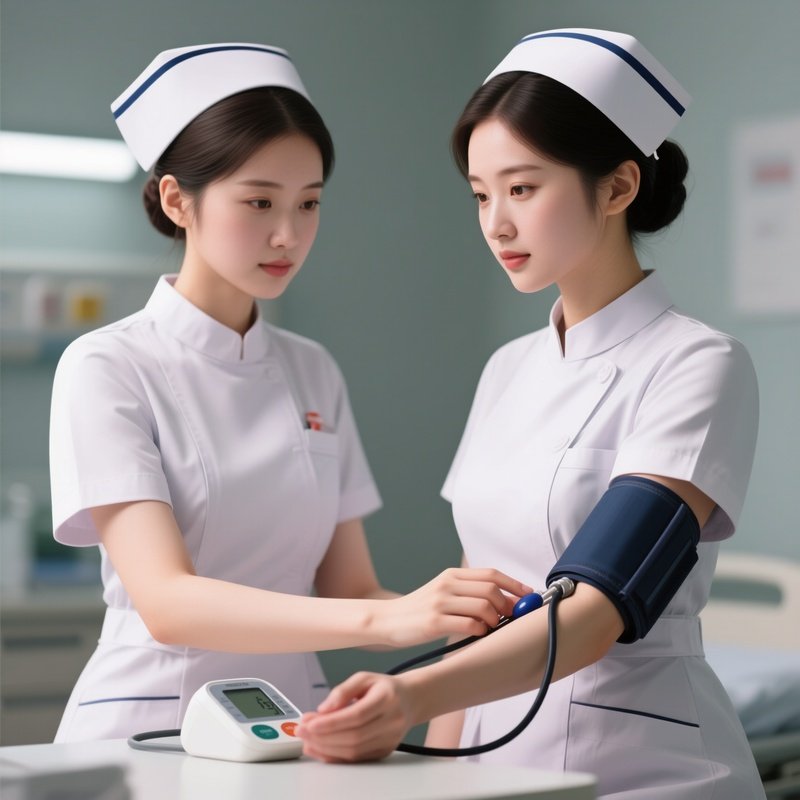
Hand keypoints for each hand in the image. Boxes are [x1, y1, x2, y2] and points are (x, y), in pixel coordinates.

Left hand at [297, 672, 411, 761]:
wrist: (410, 700)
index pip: (357, 715)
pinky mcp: (384, 751)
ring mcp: (389, 739)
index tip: (309, 722)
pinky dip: (334, 755)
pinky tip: (319, 748)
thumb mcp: (364, 678)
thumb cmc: (384, 688)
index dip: (331, 722)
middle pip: (354, 736)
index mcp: (387, 698)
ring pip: (354, 751)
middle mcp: (392, 721)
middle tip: (301, 730)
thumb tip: (323, 709)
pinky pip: (356, 759)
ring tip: (307, 739)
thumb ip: (342, 691)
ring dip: (325, 747)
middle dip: (323, 736)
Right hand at [374, 568, 531, 646]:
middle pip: (491, 590)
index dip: (514, 585)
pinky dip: (481, 630)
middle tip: (512, 617)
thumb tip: (504, 600)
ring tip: (492, 627)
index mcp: (451, 575)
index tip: (530, 595)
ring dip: (495, 619)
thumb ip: (468, 592)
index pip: (491, 574)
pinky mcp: (434, 622)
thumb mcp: (442, 592)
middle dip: (508, 604)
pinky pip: (470, 625)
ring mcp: (440, 603)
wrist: (387, 620)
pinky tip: (478, 634)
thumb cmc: (419, 610)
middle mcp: (447, 585)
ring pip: (484, 607)